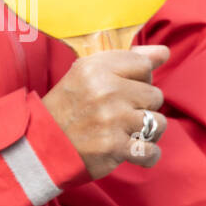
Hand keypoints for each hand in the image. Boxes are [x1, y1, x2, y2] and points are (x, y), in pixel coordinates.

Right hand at [41, 44, 169, 180]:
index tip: (122, 89)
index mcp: (96, 67)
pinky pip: (152, 151)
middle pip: (155, 95)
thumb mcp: (87, 73)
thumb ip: (127, 60)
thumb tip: (164, 51)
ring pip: (159, 123)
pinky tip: (131, 150)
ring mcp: (112, 119)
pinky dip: (146, 154)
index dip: (138, 79)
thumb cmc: (68, 106)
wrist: (42, 143)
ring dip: (146, 131)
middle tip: (118, 113)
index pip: (143, 64)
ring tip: (126, 131)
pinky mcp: (115, 147)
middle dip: (141, 106)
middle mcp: (106, 90)